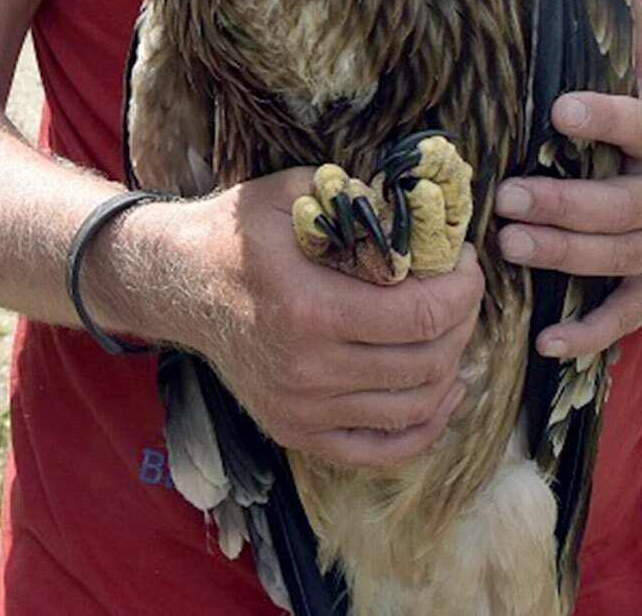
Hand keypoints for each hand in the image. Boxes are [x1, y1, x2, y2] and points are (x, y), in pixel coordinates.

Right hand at [131, 170, 484, 469]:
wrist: (175, 284)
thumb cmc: (236, 235)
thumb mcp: (292, 192)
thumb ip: (357, 197)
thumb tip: (421, 214)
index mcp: (310, 309)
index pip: (422, 315)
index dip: (463, 289)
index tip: (466, 261)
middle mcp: (308, 370)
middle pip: (427, 362)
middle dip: (463, 321)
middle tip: (463, 290)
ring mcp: (302, 409)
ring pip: (413, 406)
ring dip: (450, 367)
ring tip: (453, 330)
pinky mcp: (297, 431)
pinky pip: (381, 448)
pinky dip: (424, 426)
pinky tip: (443, 391)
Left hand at [490, 49, 641, 358]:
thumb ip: (623, 37)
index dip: (606, 118)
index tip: (561, 108)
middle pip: (619, 205)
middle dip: (562, 202)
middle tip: (506, 195)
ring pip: (613, 257)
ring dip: (562, 254)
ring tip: (509, 244)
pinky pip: (623, 317)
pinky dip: (588, 335)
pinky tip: (545, 342)